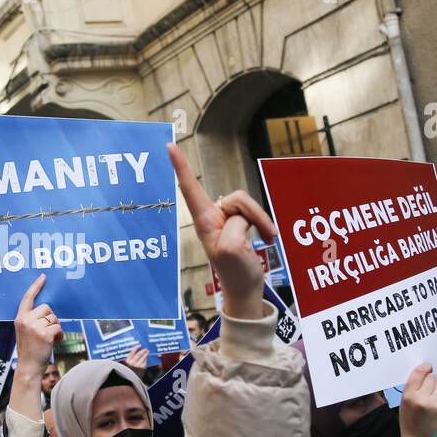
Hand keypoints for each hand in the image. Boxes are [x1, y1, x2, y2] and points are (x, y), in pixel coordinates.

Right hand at [10, 274, 62, 419]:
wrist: (29, 367)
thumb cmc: (30, 350)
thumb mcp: (25, 331)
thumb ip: (32, 319)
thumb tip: (48, 310)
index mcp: (20, 318)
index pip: (28, 298)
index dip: (36, 286)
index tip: (43, 276)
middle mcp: (25, 320)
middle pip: (46, 308)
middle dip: (51, 318)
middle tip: (47, 331)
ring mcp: (34, 327)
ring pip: (54, 318)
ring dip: (56, 327)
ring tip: (50, 338)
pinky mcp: (44, 334)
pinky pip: (58, 328)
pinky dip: (59, 335)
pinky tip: (54, 342)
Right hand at [123, 344, 147, 374]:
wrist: (127, 381)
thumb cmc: (125, 373)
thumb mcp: (123, 366)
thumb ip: (126, 361)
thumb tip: (130, 354)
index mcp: (127, 361)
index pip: (132, 352)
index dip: (136, 348)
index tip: (139, 345)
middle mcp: (132, 363)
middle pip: (138, 355)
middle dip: (142, 351)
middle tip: (145, 349)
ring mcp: (137, 367)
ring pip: (142, 359)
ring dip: (145, 355)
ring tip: (147, 352)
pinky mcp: (141, 370)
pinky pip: (144, 364)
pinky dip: (145, 361)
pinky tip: (146, 360)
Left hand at [168, 142, 273, 320]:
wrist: (247, 290)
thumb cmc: (236, 273)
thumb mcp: (232, 250)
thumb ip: (235, 227)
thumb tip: (239, 220)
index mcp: (204, 221)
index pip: (190, 189)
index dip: (181, 167)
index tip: (169, 146)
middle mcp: (213, 217)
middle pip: (238, 198)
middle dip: (255, 215)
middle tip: (267, 237)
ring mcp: (227, 220)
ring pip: (249, 205)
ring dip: (262, 222)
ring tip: (266, 241)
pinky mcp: (240, 224)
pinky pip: (256, 214)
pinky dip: (265, 226)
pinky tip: (267, 240)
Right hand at [399, 362, 436, 436]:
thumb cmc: (410, 421)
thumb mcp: (404, 403)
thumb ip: (412, 387)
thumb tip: (425, 370)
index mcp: (409, 396)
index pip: (419, 373)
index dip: (424, 368)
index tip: (427, 367)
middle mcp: (424, 398)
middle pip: (432, 377)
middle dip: (430, 380)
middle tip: (427, 389)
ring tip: (433, 397)